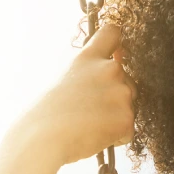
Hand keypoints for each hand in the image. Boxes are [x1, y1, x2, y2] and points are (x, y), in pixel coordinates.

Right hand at [21, 24, 135, 166]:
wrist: (44, 139)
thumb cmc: (45, 116)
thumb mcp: (65, 81)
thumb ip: (88, 74)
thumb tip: (105, 80)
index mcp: (89, 57)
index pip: (112, 33)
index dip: (117, 43)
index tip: (117, 51)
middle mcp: (109, 69)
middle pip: (126, 80)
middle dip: (115, 96)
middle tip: (88, 111)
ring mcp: (121, 93)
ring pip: (129, 107)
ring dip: (115, 119)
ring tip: (88, 125)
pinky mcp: (127, 118)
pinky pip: (128, 131)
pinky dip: (115, 138)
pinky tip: (94, 137)